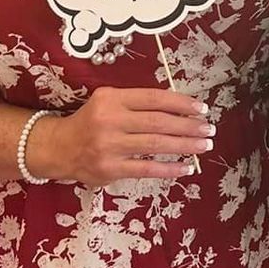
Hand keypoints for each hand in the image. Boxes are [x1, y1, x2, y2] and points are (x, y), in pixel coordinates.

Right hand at [28, 88, 214, 185]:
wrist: (60, 148)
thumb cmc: (91, 122)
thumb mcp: (107, 101)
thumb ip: (137, 103)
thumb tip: (179, 107)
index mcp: (112, 99)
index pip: (154, 98)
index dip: (181, 103)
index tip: (201, 108)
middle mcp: (110, 120)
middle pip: (158, 122)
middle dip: (188, 126)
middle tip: (208, 129)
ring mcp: (109, 146)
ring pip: (155, 145)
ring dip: (184, 146)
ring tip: (204, 146)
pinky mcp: (110, 169)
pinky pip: (146, 169)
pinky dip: (169, 169)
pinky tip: (186, 167)